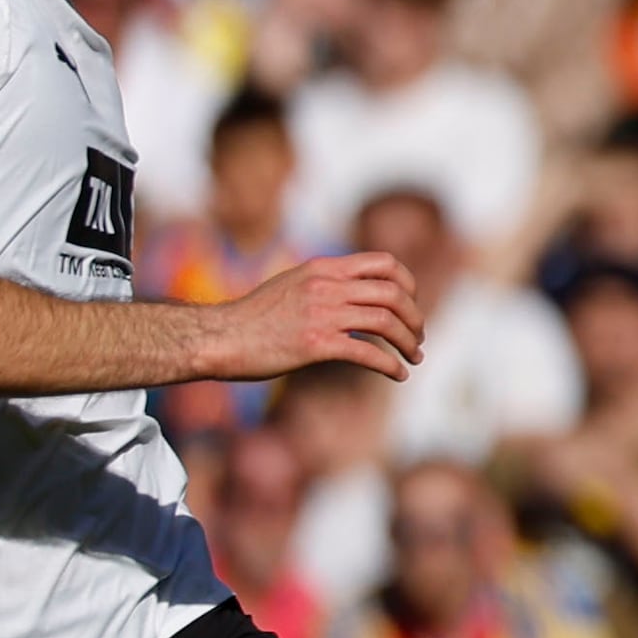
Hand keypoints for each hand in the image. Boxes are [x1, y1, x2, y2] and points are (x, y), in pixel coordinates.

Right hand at [196, 254, 421, 385]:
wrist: (219, 337)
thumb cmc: (254, 317)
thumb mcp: (293, 284)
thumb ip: (326, 283)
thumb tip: (358, 294)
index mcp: (323, 268)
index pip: (384, 263)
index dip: (408, 283)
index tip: (412, 303)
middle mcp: (326, 286)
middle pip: (394, 294)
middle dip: (415, 317)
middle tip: (418, 337)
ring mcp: (321, 314)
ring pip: (387, 323)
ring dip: (409, 343)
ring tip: (415, 358)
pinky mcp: (315, 345)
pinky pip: (368, 353)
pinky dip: (390, 366)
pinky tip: (397, 375)